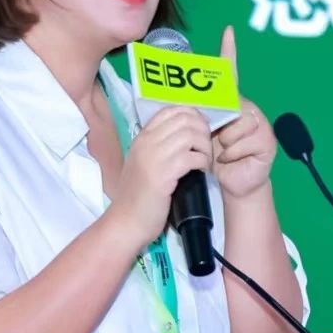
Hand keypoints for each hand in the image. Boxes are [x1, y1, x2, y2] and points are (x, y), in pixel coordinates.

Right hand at [111, 103, 211, 246]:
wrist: (126, 222)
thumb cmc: (139, 196)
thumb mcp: (145, 163)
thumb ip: (160, 147)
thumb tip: (188, 135)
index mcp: (142, 137)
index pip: (171, 110)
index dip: (192, 116)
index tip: (200, 132)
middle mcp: (147, 142)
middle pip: (185, 119)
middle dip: (203, 131)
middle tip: (205, 149)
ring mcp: (154, 157)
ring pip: (191, 135)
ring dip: (205, 147)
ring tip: (205, 161)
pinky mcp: (163, 174)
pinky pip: (192, 157)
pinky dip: (203, 163)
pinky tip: (202, 172)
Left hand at [211, 25, 277, 200]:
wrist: (231, 183)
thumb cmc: (215, 157)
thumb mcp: (203, 134)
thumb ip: (198, 117)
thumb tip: (181, 105)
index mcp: (231, 103)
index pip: (230, 74)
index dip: (229, 52)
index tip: (228, 32)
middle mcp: (247, 108)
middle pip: (230, 105)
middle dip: (218, 125)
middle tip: (216, 140)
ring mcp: (260, 123)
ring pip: (237, 124)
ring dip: (224, 143)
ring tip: (225, 153)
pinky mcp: (267, 140)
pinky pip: (243, 142)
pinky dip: (232, 155)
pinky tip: (234, 160)